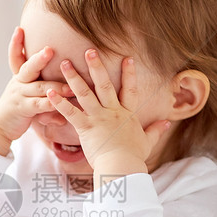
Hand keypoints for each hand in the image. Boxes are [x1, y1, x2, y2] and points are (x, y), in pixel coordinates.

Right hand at [0, 27, 72, 155]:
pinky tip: (59, 104)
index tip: (19, 29)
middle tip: (50, 49)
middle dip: (39, 58)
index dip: (16, 43)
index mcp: (19, 77)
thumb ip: (44, 90)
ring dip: (55, 86)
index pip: (15, 57)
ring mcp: (19, 96)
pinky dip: (50, 105)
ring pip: (38, 88)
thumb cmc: (18, 108)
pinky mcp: (23, 109)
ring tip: (70, 86)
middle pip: (28, 68)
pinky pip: (38, 105)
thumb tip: (57, 81)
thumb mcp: (28, 95)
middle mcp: (18, 83)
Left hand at [47, 50, 170, 180]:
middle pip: (104, 84)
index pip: (130, 90)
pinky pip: (70, 112)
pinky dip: (59, 102)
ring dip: (73, 77)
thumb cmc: (133, 157)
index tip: (127, 58)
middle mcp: (112, 111)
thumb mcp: (147, 142)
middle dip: (96, 66)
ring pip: (84, 93)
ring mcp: (98, 118)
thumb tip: (168, 123)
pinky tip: (49, 91)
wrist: (121, 167)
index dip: (129, 74)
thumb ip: (156, 130)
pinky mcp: (85, 127)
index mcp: (127, 114)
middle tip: (89, 50)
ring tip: (64, 63)